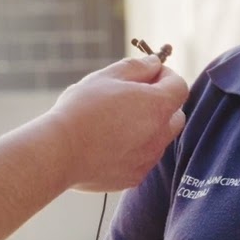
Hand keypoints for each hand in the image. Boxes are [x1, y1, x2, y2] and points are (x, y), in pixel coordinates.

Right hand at [46, 54, 188, 192]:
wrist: (60, 152)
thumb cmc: (82, 109)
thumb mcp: (108, 76)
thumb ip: (137, 68)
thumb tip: (154, 64)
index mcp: (157, 106)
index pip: (179, 87)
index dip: (167, 77)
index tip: (150, 74)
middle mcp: (160, 135)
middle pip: (175, 115)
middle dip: (161, 104)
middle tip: (134, 97)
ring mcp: (148, 158)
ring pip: (159, 139)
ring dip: (148, 127)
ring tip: (115, 121)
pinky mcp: (134, 176)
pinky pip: (143, 158)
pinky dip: (134, 149)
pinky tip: (108, 143)